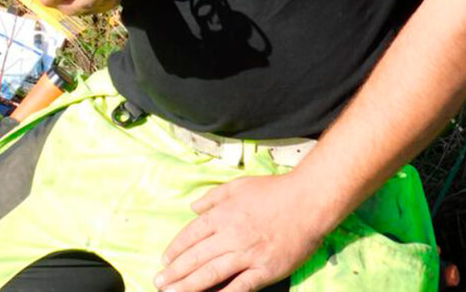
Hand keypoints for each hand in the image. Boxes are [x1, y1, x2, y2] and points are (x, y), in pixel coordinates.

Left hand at [155, 173, 320, 291]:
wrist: (307, 201)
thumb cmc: (273, 190)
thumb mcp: (239, 185)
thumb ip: (213, 196)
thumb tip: (193, 206)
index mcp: (223, 214)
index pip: (192, 234)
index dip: (176, 249)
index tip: (165, 261)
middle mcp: (231, 235)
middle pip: (196, 257)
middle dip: (175, 273)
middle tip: (159, 283)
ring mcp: (247, 255)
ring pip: (211, 274)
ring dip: (188, 286)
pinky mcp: (264, 270)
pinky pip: (239, 287)